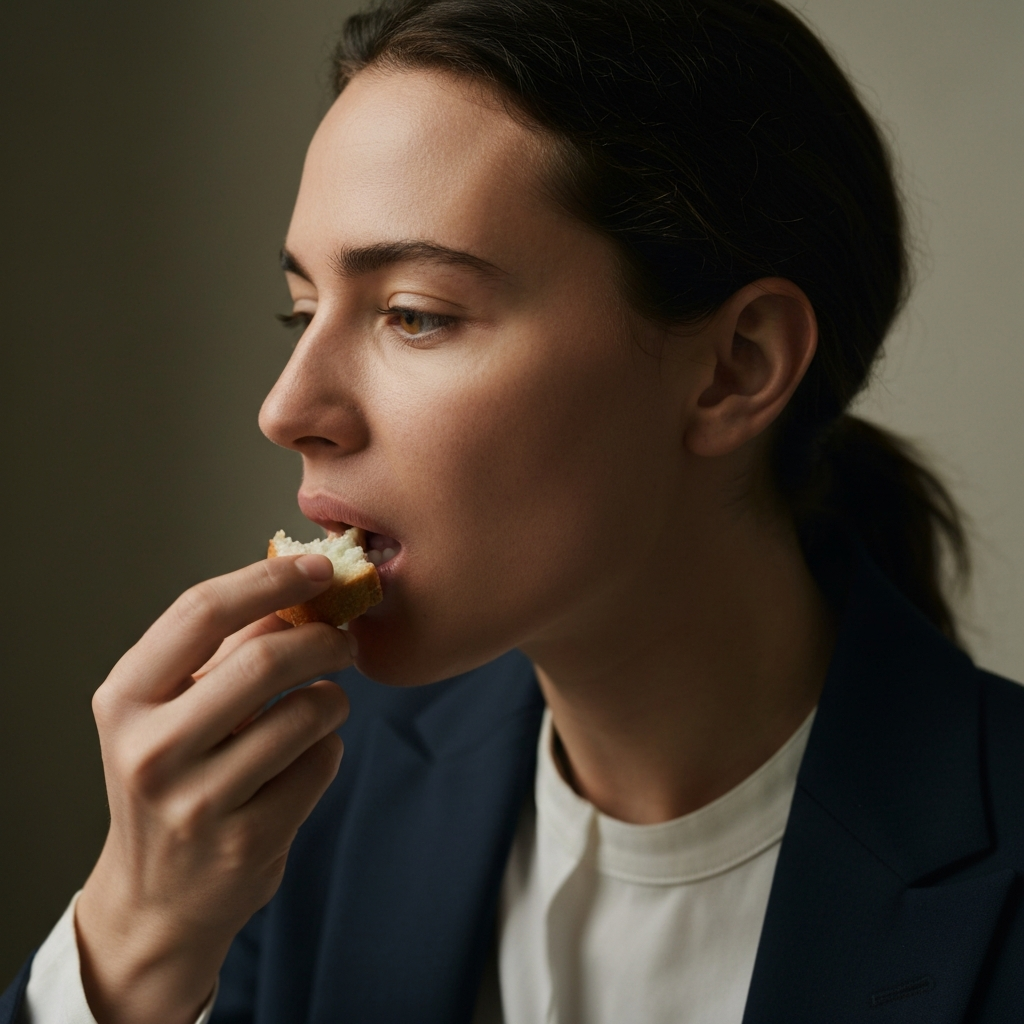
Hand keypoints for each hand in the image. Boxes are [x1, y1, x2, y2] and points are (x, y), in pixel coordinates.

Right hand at [75, 554, 353, 1023]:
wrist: (156, 897)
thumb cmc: (173, 779)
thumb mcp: (169, 711)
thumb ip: (223, 651)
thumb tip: (298, 586)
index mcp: (126, 699)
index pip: (201, 611)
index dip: (270, 580)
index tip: (317, 567)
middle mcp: (151, 749)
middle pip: (264, 659)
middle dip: (323, 639)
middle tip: (345, 639)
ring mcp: (197, 801)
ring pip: (306, 712)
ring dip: (333, 697)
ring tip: (323, 703)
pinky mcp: (247, 840)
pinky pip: (322, 763)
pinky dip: (329, 748)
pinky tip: (307, 758)